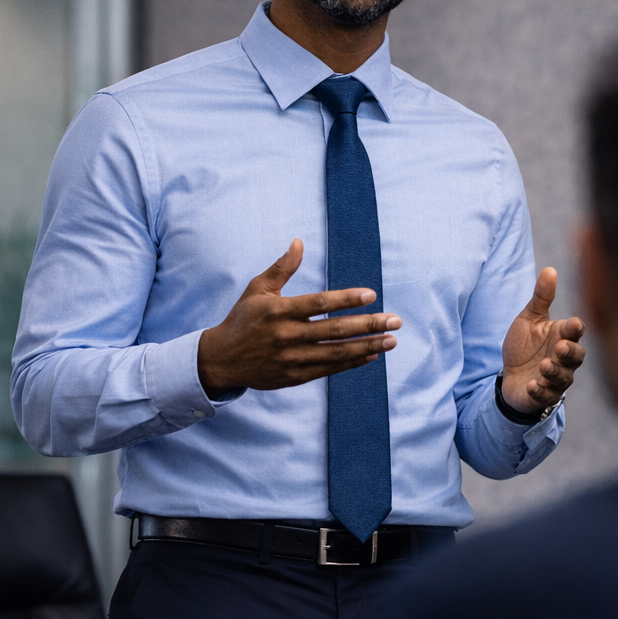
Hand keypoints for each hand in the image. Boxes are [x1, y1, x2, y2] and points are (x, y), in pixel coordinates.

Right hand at [197, 238, 400, 394]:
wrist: (222, 359)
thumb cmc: (243, 319)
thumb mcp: (257, 289)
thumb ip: (281, 268)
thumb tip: (299, 242)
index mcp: (278, 310)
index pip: (319, 303)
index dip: (346, 299)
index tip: (372, 295)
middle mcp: (286, 335)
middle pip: (334, 330)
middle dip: (368, 325)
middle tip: (395, 321)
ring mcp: (291, 359)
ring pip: (336, 353)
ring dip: (367, 347)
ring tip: (391, 341)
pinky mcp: (294, 377)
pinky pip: (328, 369)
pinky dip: (351, 362)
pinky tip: (371, 355)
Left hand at [500, 267, 584, 412]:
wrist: (509, 376)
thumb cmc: (525, 346)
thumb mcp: (529, 319)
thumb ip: (541, 298)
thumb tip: (550, 269)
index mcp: (562, 337)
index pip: (575, 331)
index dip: (574, 328)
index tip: (572, 325)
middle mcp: (564, 359)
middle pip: (576, 357)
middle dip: (569, 352)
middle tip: (559, 347)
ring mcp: (555, 379)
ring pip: (563, 378)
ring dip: (554, 372)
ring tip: (544, 366)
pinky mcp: (543, 396)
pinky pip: (546, 396)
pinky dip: (540, 391)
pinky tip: (531, 385)